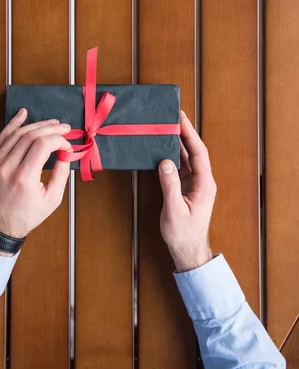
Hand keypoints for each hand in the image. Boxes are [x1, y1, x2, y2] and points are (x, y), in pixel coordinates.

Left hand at [0, 108, 71, 242]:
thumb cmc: (25, 216)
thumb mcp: (52, 200)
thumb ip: (61, 174)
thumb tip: (65, 153)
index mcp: (24, 178)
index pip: (43, 145)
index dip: (58, 140)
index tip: (67, 145)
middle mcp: (8, 167)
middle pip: (31, 136)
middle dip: (51, 129)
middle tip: (64, 128)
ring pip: (17, 133)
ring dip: (36, 124)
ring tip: (51, 123)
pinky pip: (2, 137)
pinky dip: (13, 124)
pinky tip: (23, 114)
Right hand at [158, 111, 216, 271]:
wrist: (188, 251)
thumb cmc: (183, 234)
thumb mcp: (174, 210)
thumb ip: (170, 186)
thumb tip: (165, 163)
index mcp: (204, 185)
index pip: (199, 153)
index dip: (190, 134)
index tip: (180, 119)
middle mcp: (202, 181)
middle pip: (194, 151)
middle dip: (184, 133)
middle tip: (172, 116)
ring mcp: (195, 184)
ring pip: (187, 158)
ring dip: (178, 143)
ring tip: (166, 127)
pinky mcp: (187, 188)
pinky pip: (181, 167)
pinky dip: (173, 156)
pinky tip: (163, 148)